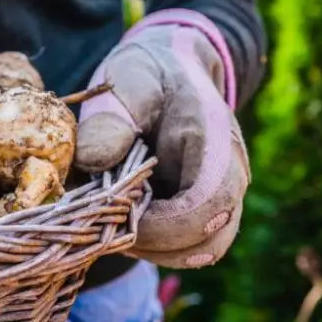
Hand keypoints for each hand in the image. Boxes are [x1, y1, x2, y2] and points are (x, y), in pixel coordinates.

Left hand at [75, 10, 249, 267]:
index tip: (117, 207)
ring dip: (147, 246)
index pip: (208, 205)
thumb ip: (109, 118)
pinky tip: (118, 215)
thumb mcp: (125, 82)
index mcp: (215, 143)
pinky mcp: (200, 213)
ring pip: (194, 253)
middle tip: (104, 212)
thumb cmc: (147, 74)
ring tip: (110, 212)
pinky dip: (147, 243)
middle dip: (149, 239)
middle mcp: (229, 177)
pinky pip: (182, 247)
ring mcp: (219, 199)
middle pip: (206, 242)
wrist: (170, 69)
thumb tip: (92, 161)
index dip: (162, 223)